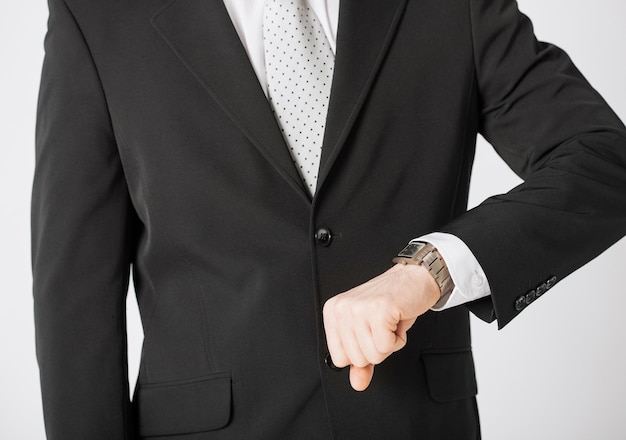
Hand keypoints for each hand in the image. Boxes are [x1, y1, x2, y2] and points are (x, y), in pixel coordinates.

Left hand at [323, 263, 440, 390]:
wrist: (414, 278)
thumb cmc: (392, 302)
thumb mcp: (370, 332)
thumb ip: (361, 361)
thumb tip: (357, 383)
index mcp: (333, 312)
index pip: (339, 358)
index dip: (361, 352)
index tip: (370, 333)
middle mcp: (342, 309)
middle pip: (357, 359)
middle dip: (377, 347)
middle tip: (383, 325)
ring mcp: (359, 309)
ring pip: (373, 355)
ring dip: (389, 342)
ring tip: (389, 321)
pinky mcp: (378, 310)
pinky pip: (387, 346)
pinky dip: (399, 338)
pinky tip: (397, 319)